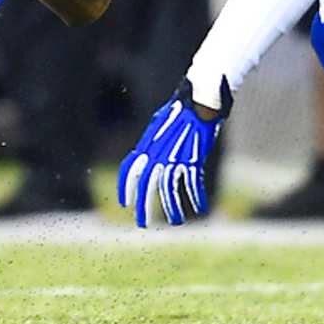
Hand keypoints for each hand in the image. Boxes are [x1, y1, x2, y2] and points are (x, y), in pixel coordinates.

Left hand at [117, 78, 231, 227]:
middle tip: (141, 223)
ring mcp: (176, 156)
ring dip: (172, 207)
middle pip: (147, 184)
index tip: (124, 203)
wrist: (199, 100)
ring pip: (169, 188)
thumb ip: (151, 144)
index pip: (129, 168)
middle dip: (143, 205)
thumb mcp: (158, 125)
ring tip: (175, 222)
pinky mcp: (194, 157)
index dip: (125, 186)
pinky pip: (193, 183)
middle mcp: (159, 152)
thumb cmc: (179, 111)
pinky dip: (197, 197)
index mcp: (147, 143)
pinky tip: (199, 208)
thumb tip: (143, 158)